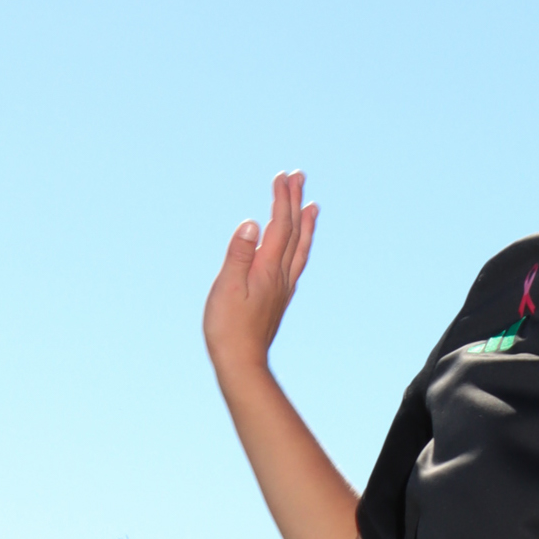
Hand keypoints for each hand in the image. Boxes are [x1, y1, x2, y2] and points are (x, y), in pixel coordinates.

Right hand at [203, 171, 319, 383]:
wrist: (241, 363)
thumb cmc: (228, 327)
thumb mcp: (226, 287)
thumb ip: (238, 253)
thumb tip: (251, 222)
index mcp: (267, 269)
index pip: (279, 226)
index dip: (282, 199)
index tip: (284, 175)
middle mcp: (280, 276)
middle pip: (294, 233)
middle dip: (295, 202)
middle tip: (299, 176)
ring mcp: (282, 288)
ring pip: (299, 249)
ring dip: (304, 224)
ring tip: (311, 206)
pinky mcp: (278, 299)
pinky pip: (295, 265)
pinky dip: (299, 248)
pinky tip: (297, 248)